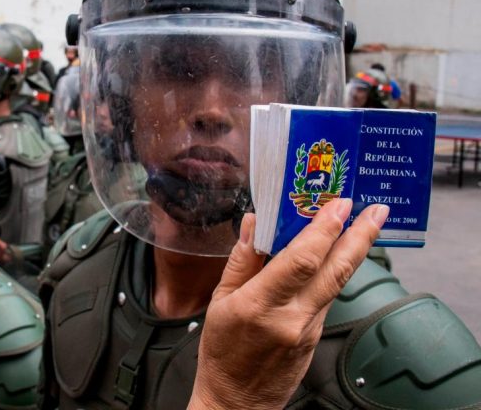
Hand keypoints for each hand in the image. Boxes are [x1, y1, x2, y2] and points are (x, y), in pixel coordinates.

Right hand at [188, 199, 388, 409]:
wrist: (236, 403)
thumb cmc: (222, 353)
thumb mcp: (219, 302)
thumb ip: (241, 261)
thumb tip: (254, 224)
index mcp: (259, 305)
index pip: (301, 261)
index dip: (324, 230)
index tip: (338, 205)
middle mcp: (291, 318)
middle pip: (335, 271)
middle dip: (359, 236)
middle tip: (375, 209)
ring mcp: (309, 330)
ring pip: (337, 283)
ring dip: (355, 251)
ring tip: (366, 224)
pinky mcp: (317, 338)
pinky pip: (329, 298)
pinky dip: (336, 272)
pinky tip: (339, 256)